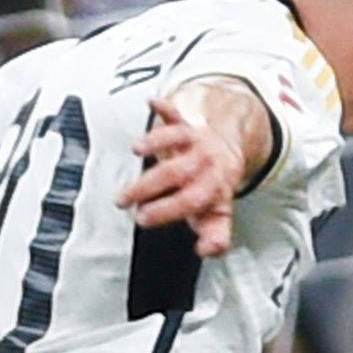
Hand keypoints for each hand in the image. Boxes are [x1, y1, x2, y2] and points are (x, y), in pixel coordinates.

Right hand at [121, 82, 255, 258]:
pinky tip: (151, 102)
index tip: (142, 219)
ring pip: (177, 139)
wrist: (228, 153)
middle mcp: (204, 163)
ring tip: (136, 150)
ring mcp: (194, 142)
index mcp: (212, 188)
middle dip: (149, 186)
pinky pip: (177, 114)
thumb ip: (215, 237)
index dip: (167, 210)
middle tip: (123, 200)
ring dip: (157, 141)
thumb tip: (206, 251)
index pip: (190, 200)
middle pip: (176, 173)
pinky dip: (164, 107)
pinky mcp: (185, 125)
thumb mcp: (218, 217)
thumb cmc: (213, 190)